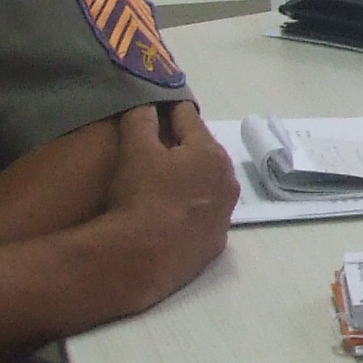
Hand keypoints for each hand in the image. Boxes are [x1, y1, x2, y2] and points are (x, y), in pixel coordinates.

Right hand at [111, 98, 235, 234]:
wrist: (142, 260)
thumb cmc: (141, 196)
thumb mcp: (135, 149)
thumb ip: (141, 119)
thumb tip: (147, 104)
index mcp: (211, 154)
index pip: (189, 119)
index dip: (170, 109)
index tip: (161, 102)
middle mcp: (227, 183)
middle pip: (202, 153)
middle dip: (182, 146)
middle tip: (158, 143)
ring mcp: (224, 217)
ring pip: (206, 186)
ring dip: (190, 179)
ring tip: (164, 180)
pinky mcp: (214, 244)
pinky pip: (203, 217)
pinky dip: (190, 211)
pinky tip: (171, 215)